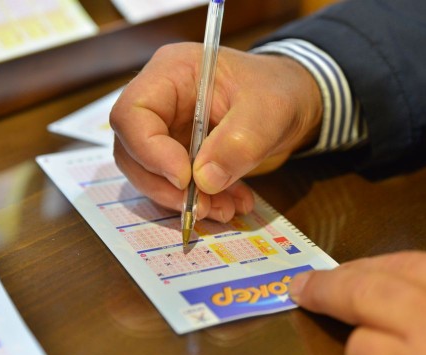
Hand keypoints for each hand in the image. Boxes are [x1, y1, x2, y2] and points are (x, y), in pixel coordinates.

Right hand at [110, 43, 321, 222]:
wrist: (293, 102)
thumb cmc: (279, 91)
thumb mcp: (270, 110)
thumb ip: (240, 141)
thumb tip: (205, 181)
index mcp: (171, 74)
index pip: (132, 115)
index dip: (150, 152)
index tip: (185, 179)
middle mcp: (160, 103)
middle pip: (132, 151)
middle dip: (164, 187)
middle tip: (202, 207)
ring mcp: (167, 131)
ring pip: (151, 175)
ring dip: (184, 201)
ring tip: (226, 209)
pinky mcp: (179, 156)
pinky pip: (175, 187)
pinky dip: (201, 202)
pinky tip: (232, 204)